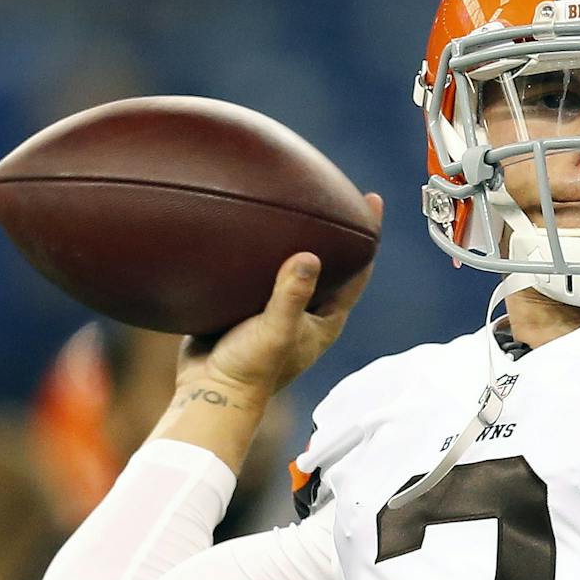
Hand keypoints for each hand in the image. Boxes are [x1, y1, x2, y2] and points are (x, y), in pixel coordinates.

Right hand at [178, 193, 382, 403]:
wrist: (209, 391)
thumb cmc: (250, 369)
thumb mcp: (276, 329)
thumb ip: (292, 295)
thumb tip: (310, 256)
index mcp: (326, 318)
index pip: (358, 269)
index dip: (368, 234)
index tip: (370, 199)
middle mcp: (306, 310)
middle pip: (328, 261)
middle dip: (332, 228)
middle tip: (331, 188)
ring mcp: (276, 306)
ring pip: (291, 263)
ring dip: (292, 235)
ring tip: (288, 196)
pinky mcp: (246, 304)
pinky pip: (257, 269)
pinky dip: (257, 248)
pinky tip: (246, 223)